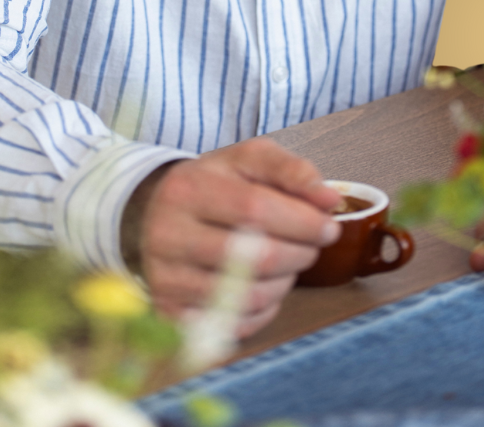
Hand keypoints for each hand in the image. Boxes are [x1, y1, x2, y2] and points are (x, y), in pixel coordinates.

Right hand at [123, 138, 341, 337]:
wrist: (153, 214)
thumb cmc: (212, 185)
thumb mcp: (248, 159)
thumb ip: (291, 171)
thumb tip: (329, 200)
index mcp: (189, 189)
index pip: (254, 209)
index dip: (301, 222)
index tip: (328, 227)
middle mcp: (169, 235)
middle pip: (253, 258)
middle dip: (299, 253)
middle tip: (312, 245)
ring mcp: (167, 280)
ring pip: (247, 295)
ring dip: (285, 281)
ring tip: (288, 261)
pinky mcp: (170, 314)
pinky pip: (234, 324)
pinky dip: (264, 308)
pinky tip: (265, 284)